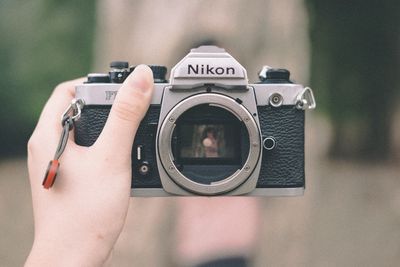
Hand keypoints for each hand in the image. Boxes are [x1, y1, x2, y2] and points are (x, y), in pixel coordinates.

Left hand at [25, 65, 153, 265]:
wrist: (74, 256)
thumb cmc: (85, 213)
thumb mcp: (111, 157)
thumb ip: (126, 115)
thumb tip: (140, 77)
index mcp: (49, 134)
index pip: (69, 90)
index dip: (98, 83)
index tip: (125, 87)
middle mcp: (49, 147)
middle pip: (79, 109)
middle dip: (109, 105)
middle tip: (135, 109)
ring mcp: (59, 164)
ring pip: (87, 132)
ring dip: (112, 128)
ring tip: (134, 134)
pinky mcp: (70, 178)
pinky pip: (90, 152)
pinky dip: (109, 149)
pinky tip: (125, 160)